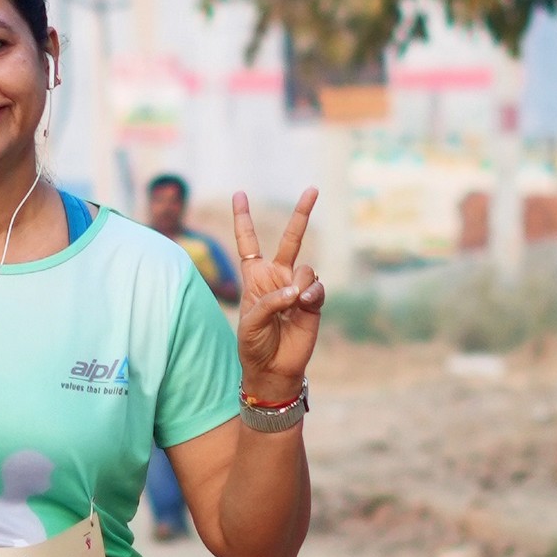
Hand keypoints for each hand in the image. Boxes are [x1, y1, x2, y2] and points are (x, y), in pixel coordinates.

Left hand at [231, 188, 323, 391]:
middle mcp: (278, 276)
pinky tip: (304, 305)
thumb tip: (298, 290)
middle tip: (313, 188)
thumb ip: (271, 302)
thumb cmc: (253, 345)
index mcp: (255, 276)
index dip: (243, 218)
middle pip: (291, 238)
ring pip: (306, 267)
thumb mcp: (251, 322)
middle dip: (302, 213)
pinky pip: (317, 287)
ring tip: (293, 304)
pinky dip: (311, 294)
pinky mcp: (314, 302)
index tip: (240, 193)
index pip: (248, 241)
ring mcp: (297, 287)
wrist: (273, 368)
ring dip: (299, 284)